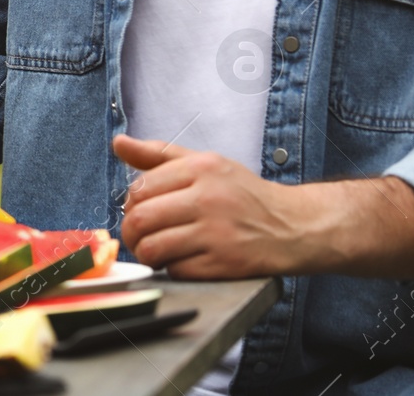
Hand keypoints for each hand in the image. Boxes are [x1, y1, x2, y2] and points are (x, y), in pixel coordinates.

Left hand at [115, 135, 303, 278]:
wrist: (294, 227)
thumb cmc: (242, 195)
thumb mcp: (206, 163)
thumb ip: (159, 154)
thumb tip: (119, 143)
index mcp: (201, 168)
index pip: (140, 188)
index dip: (130, 204)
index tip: (137, 211)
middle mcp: (210, 198)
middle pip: (141, 219)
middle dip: (131, 232)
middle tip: (138, 236)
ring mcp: (218, 233)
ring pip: (153, 247)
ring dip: (146, 254)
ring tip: (154, 251)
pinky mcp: (226, 264)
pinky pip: (176, 270)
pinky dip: (171, 269)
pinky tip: (181, 261)